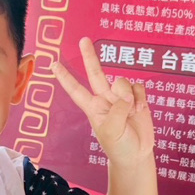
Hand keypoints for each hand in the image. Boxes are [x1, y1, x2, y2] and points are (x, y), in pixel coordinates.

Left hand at [53, 37, 154, 165]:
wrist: (137, 154)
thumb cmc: (119, 146)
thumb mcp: (112, 132)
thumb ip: (117, 110)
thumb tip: (126, 95)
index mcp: (93, 108)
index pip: (76, 90)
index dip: (65, 78)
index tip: (53, 65)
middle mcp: (105, 99)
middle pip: (96, 73)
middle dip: (90, 56)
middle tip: (83, 40)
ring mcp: (121, 97)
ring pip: (123, 82)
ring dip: (129, 96)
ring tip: (132, 113)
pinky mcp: (136, 97)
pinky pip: (138, 87)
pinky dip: (140, 98)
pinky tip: (140, 110)